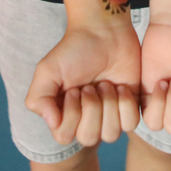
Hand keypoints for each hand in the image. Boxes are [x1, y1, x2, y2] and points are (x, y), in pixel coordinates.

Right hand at [26, 17, 141, 147]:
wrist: (104, 32)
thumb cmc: (74, 49)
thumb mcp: (47, 70)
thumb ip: (39, 98)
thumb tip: (53, 123)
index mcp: (64, 115)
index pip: (65, 136)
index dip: (71, 115)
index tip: (73, 89)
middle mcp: (86, 120)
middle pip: (89, 138)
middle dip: (91, 108)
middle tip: (91, 85)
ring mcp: (109, 116)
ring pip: (111, 135)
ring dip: (108, 105)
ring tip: (106, 84)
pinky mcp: (129, 109)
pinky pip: (131, 124)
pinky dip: (126, 104)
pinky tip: (120, 87)